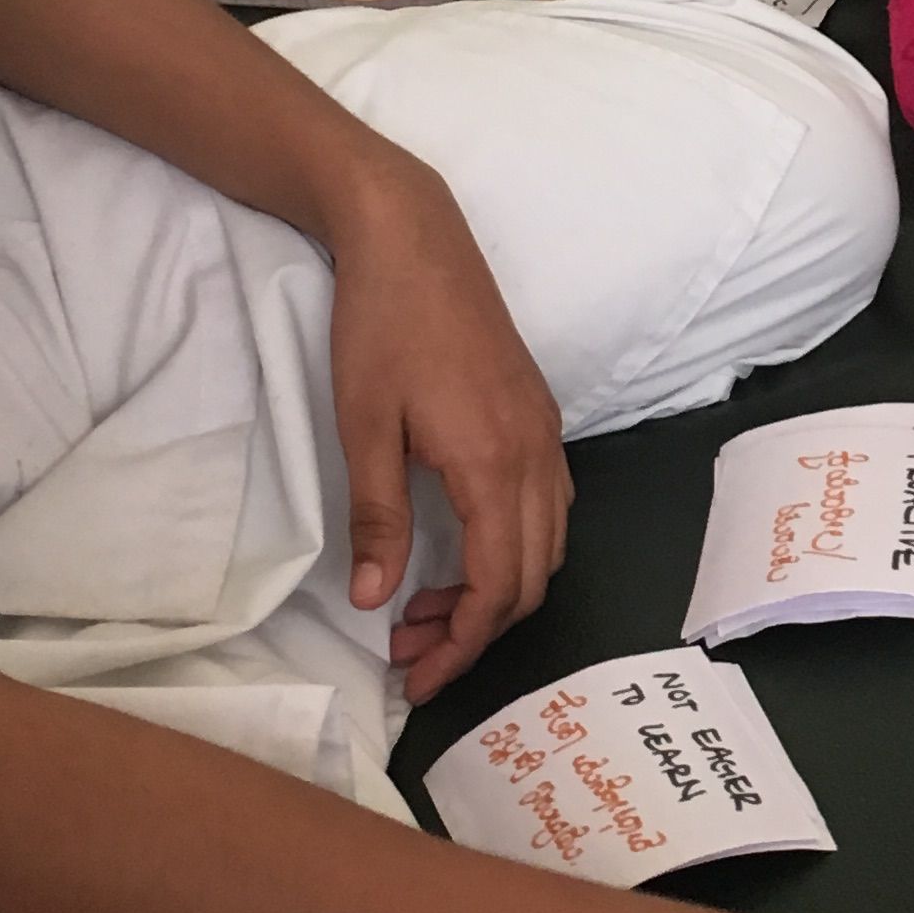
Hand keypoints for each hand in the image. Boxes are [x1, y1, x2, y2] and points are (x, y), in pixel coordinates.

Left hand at [325, 153, 570, 701]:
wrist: (413, 234)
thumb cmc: (381, 325)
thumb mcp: (364, 426)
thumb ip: (378, 518)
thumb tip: (376, 600)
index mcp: (494, 464)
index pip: (497, 586)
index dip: (461, 645)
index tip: (417, 678)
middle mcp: (535, 454)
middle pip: (532, 578)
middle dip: (476, 629)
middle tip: (411, 651)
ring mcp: (543, 432)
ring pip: (547, 544)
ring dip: (497, 589)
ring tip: (426, 606)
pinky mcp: (537, 413)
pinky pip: (548, 506)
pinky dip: (513, 548)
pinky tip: (461, 547)